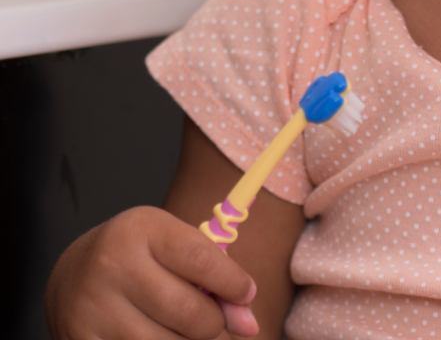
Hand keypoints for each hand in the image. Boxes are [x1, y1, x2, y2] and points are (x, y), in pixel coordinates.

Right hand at [46, 205, 258, 338]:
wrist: (73, 272)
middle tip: (215, 320)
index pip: (202, 260)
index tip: (247, 294)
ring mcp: (92, 308)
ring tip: (188, 331)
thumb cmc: (141, 255)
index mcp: (143, 229)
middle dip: (215, 323)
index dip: (233, 284)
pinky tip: (162, 337)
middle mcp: (113, 265)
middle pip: (187, 312)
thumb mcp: (175, 244)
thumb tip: (249, 325)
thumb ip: (215, 275)